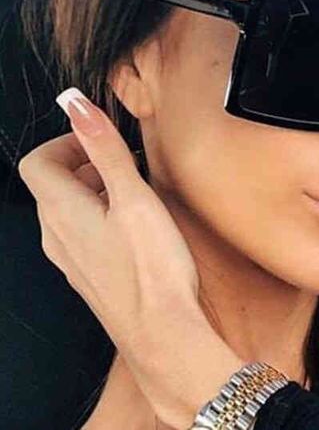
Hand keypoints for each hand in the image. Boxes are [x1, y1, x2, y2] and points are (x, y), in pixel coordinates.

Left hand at [18, 86, 249, 427]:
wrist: (161, 333)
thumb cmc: (151, 268)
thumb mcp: (132, 196)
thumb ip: (104, 147)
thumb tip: (75, 103)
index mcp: (62, 211)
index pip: (38, 162)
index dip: (65, 142)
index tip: (100, 140)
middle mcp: (56, 235)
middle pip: (51, 185)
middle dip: (83, 163)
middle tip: (123, 162)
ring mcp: (69, 259)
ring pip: (67, 210)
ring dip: (93, 190)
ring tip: (132, 191)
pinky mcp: (86, 275)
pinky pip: (80, 233)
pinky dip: (99, 215)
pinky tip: (133, 226)